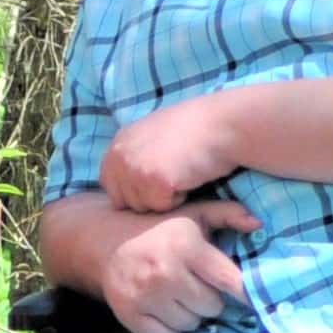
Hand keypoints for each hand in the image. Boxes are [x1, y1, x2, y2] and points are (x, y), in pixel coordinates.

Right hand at [98, 204, 256, 332]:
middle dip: (209, 300)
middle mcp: (165, 271)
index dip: (244, 293)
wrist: (105, 242)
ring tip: (179, 298)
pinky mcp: (129, 313)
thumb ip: (228, 214)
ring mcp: (145, 294)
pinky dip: (169, 329)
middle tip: (198, 288)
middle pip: (212, 307)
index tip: (249, 299)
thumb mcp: (193, 215)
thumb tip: (259, 225)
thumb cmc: (160, 229)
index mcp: (186, 245)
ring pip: (190, 324)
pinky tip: (164, 310)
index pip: (229, 281)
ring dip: (190, 316)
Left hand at [102, 91, 258, 212]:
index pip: (111, 186)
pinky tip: (188, 176)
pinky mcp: (154, 181)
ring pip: (144, 207)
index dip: (136, 190)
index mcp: (118, 144)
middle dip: (150, 197)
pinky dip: (179, 198)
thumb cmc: (194, 129)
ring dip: (164, 197)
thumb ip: (133, 155)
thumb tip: (123, 183)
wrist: (221, 125)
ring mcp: (134, 169)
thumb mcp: (152, 134)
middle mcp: (120, 156)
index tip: (158, 178)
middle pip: (126, 202)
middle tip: (173, 174)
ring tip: (181, 172)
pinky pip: (163, 206)